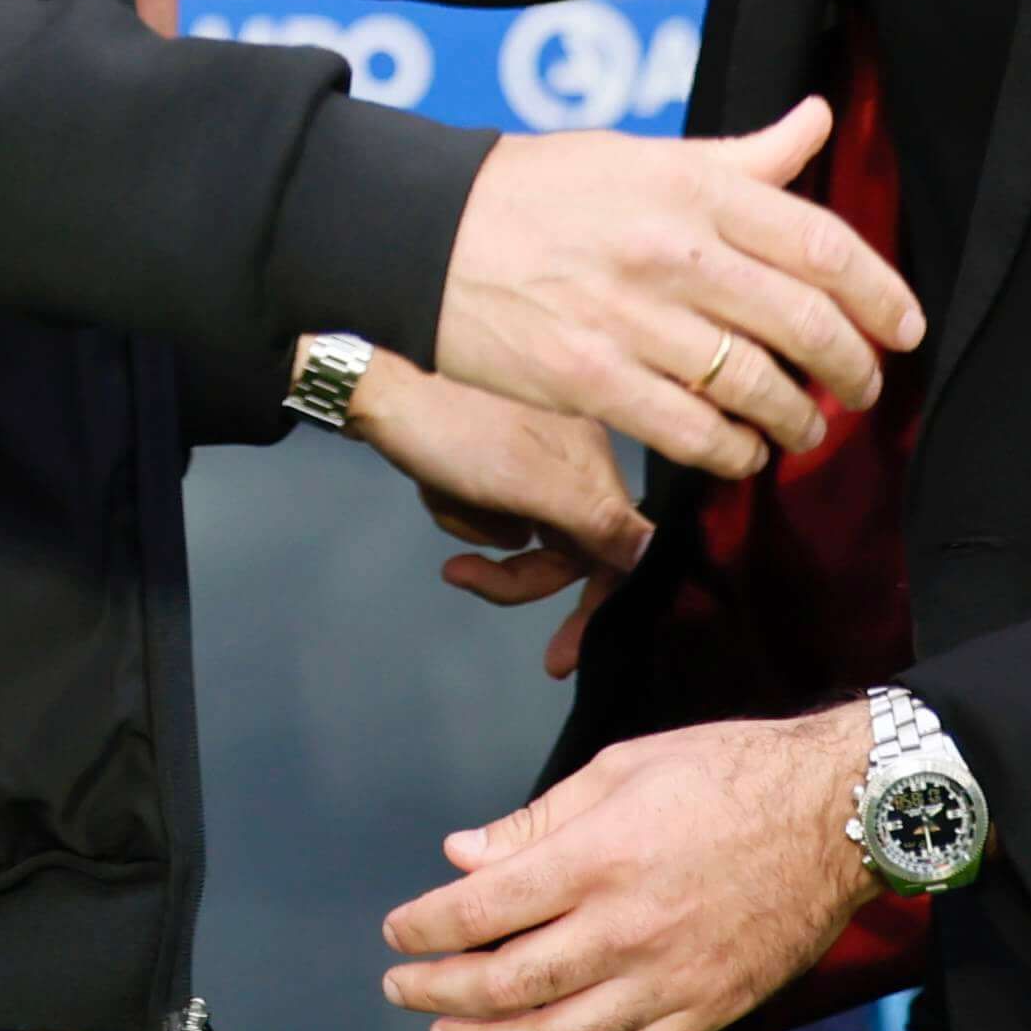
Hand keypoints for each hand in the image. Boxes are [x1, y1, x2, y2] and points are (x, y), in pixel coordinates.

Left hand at [341, 352, 647, 672]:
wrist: (371, 373)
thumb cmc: (453, 426)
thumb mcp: (529, 482)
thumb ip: (599, 523)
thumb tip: (659, 559)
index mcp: (594, 462)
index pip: (620, 553)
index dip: (597, 607)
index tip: (560, 658)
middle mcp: (572, 458)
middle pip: (566, 549)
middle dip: (516, 572)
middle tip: (462, 577)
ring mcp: (527, 454)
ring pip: (517, 530)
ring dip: (475, 525)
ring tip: (441, 489)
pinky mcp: (485, 453)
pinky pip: (483, 506)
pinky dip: (456, 503)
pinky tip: (430, 476)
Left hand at [383, 704, 875, 1030]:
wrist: (840, 813)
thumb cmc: (728, 772)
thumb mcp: (622, 765)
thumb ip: (536, 820)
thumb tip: (461, 856)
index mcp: (599, 858)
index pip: (482, 909)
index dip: (426, 925)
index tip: (398, 930)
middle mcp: (627, 928)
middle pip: (507, 983)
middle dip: (438, 992)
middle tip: (400, 989)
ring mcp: (670, 979)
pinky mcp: (708, 1010)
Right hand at [431, 101, 919, 480]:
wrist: (421, 235)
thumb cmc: (534, 191)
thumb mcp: (640, 155)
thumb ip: (738, 157)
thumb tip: (816, 121)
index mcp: (693, 187)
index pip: (823, 247)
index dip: (882, 296)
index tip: (903, 328)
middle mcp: (674, 250)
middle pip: (807, 325)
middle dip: (852, 370)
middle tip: (862, 391)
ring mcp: (634, 320)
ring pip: (759, 388)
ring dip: (797, 421)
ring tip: (801, 429)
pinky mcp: (593, 380)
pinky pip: (695, 435)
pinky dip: (733, 453)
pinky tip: (738, 452)